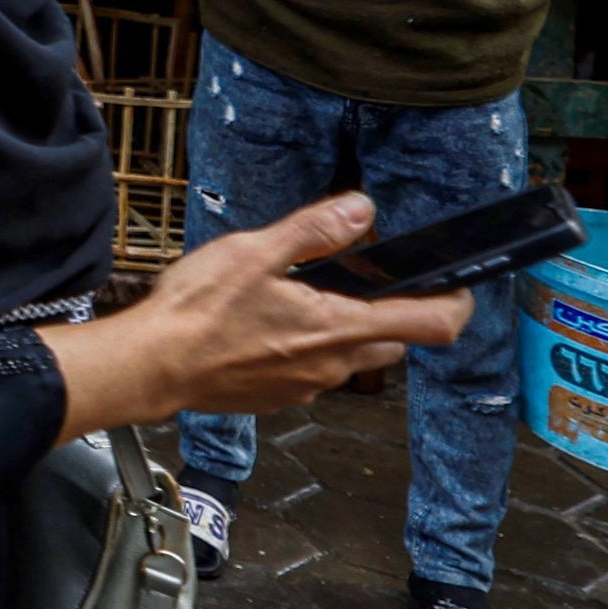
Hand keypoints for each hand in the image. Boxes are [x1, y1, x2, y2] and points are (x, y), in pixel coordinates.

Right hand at [38, 194, 473, 440]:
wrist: (152, 366)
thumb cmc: (196, 312)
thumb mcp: (254, 252)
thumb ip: (314, 230)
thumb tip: (363, 210)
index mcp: (337, 327)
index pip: (431, 324)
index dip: (456, 303)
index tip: (456, 286)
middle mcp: (333, 365)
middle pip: (394, 342)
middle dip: (390, 312)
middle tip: (357, 281)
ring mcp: (307, 387)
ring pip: (351, 357)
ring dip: (344, 331)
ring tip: (299, 300)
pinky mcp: (281, 398)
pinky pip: (314, 373)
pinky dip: (307, 349)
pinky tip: (265, 328)